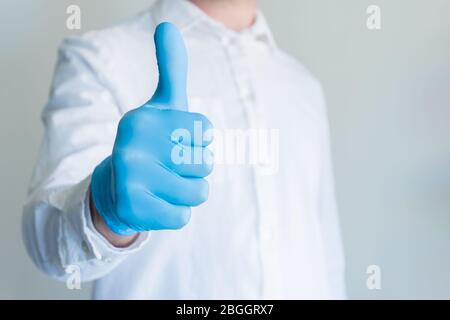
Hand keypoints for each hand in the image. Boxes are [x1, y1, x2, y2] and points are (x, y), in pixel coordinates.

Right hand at [90, 22, 213, 235]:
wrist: (117, 187)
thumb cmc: (151, 144)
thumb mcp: (163, 106)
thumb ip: (171, 69)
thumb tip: (167, 24)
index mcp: (144, 118)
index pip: (205, 131)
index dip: (198, 141)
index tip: (174, 141)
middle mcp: (132, 143)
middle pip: (205, 163)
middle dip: (193, 168)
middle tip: (166, 166)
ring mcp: (130, 177)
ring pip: (199, 192)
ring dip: (186, 192)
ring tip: (162, 184)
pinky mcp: (133, 209)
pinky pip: (183, 216)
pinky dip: (174, 213)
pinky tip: (153, 203)